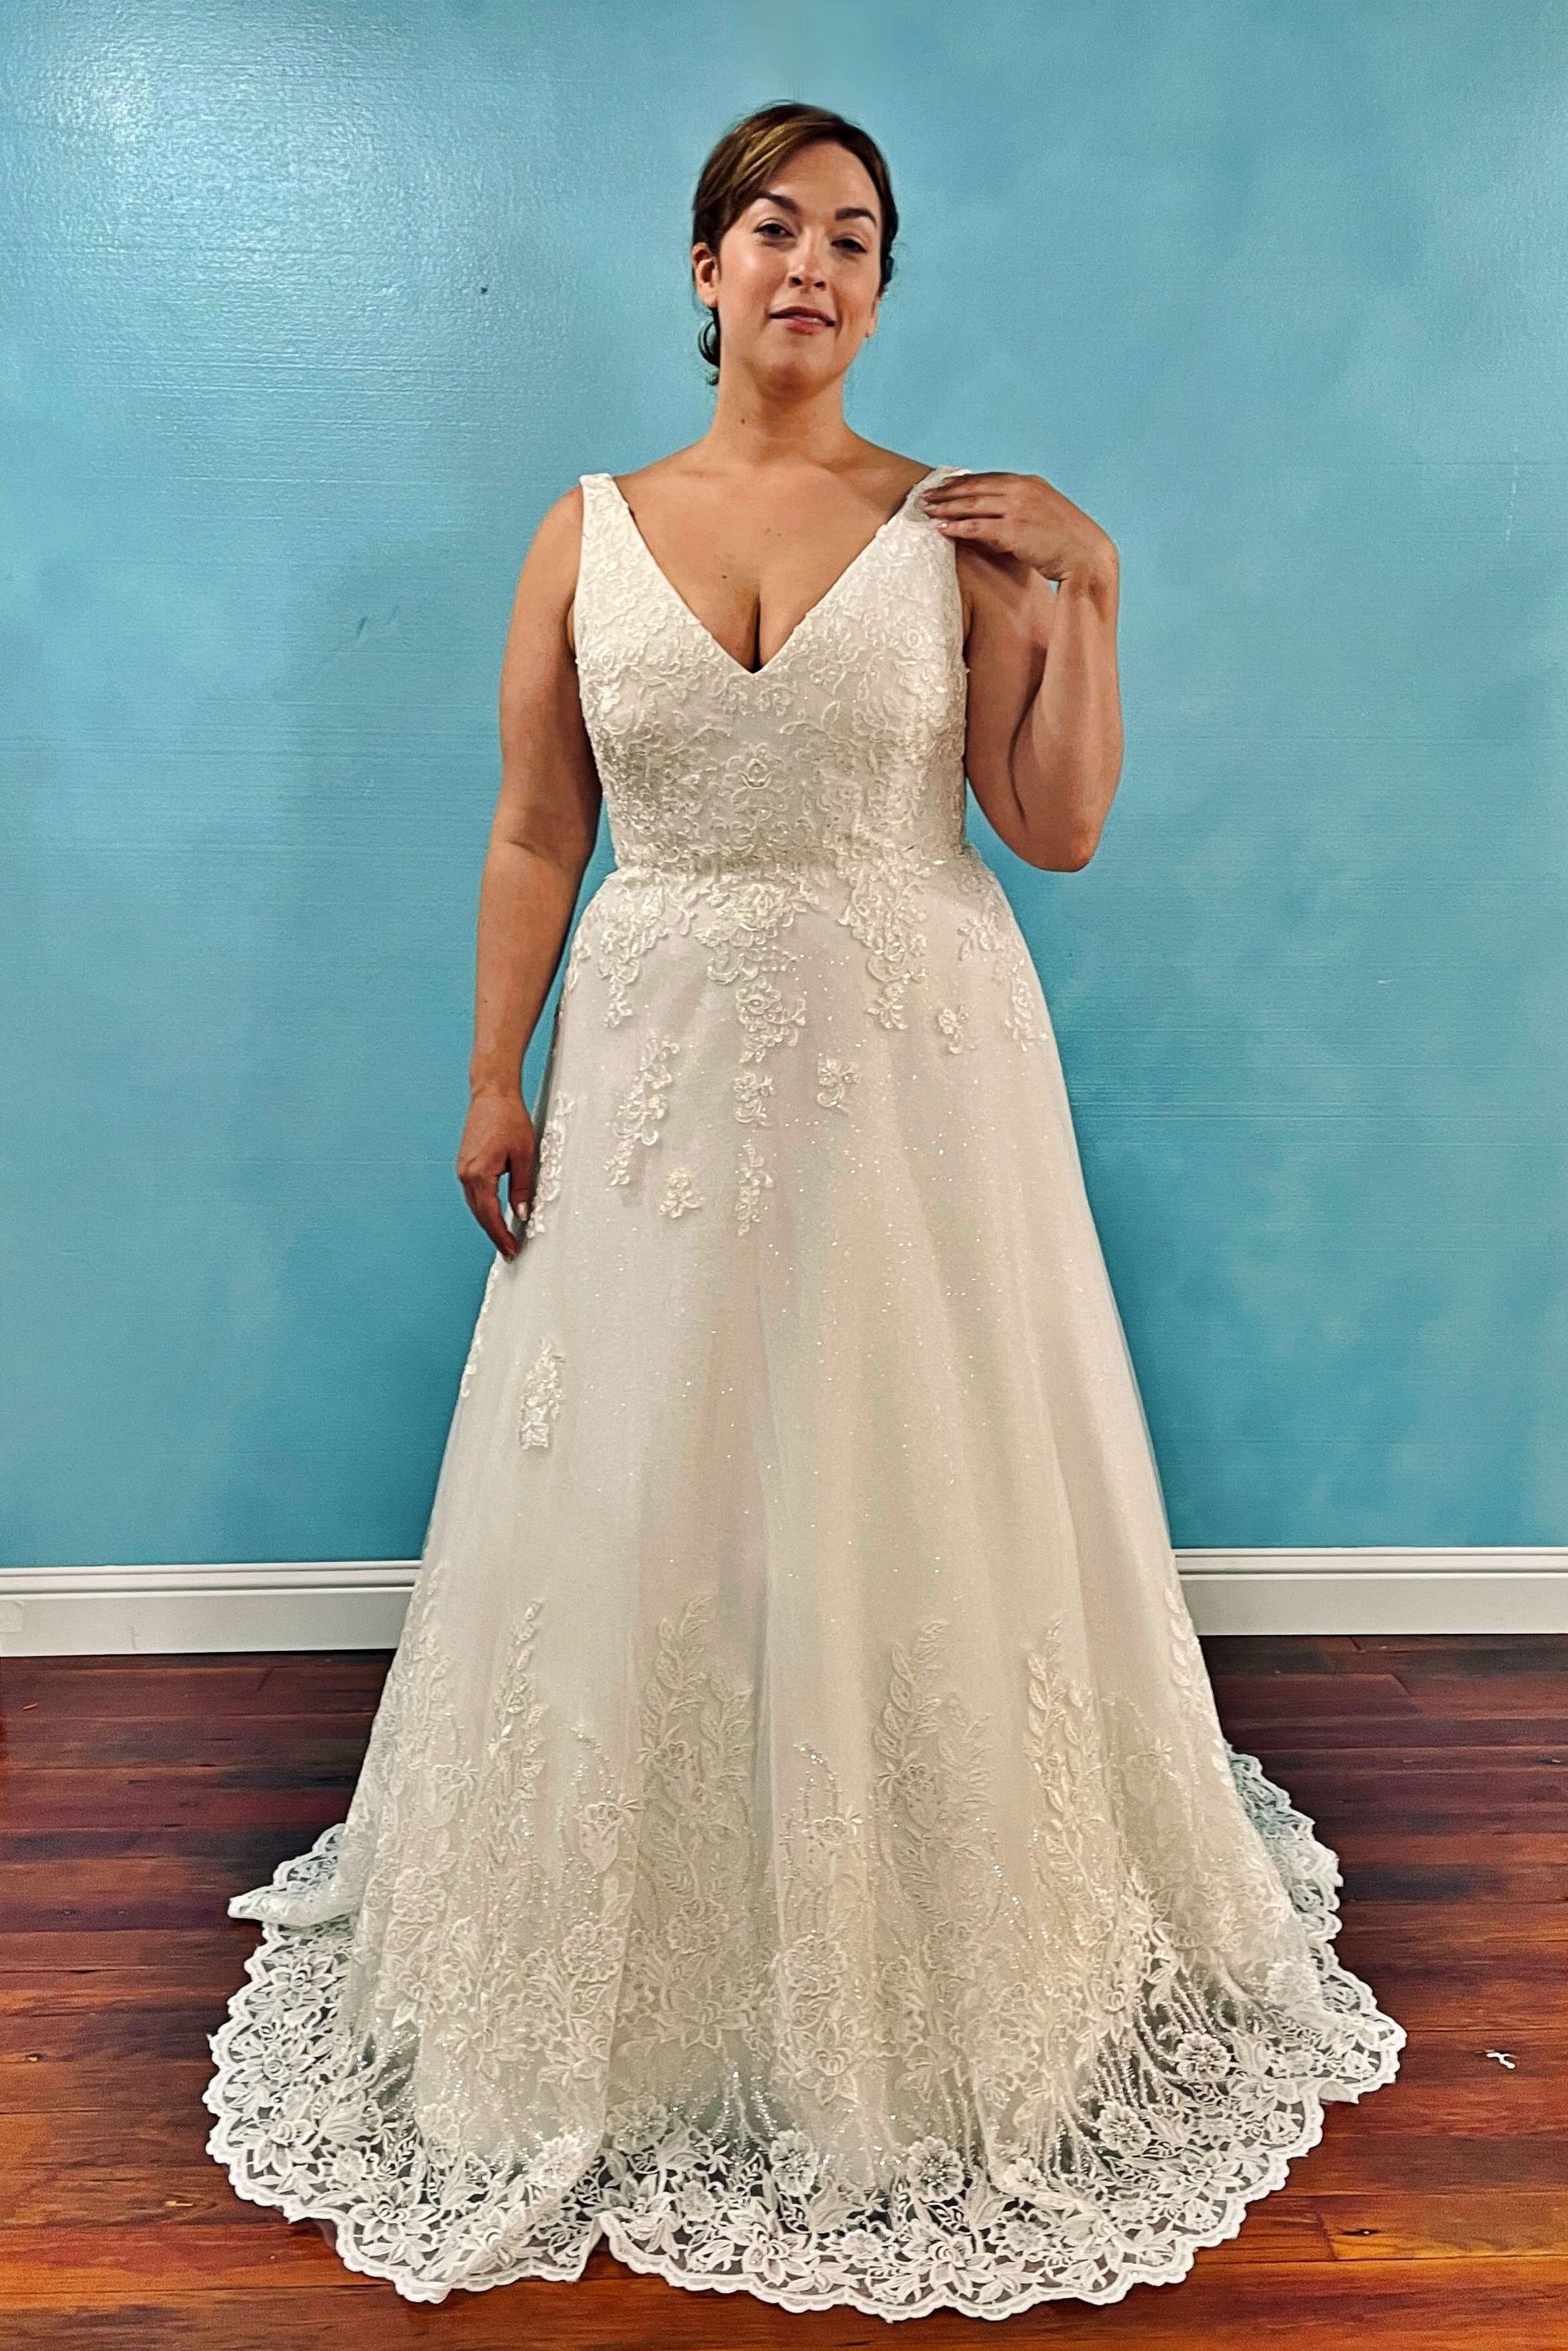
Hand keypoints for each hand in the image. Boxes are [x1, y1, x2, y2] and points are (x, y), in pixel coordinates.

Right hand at [457, 1087, 536, 1258]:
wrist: (493, 1094)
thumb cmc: (509, 1119)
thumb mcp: (524, 1155)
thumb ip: (522, 1188)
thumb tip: (521, 1214)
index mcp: (479, 1174)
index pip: (490, 1215)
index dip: (502, 1235)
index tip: (512, 1250)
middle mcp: (466, 1174)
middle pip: (480, 1214)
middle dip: (495, 1234)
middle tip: (510, 1250)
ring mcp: (463, 1169)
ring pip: (475, 1205)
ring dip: (489, 1222)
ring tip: (504, 1237)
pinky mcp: (465, 1163)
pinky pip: (474, 1193)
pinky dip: (483, 1207)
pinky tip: (494, 1213)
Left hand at [921, 470, 1115, 585]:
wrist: (1088, 557)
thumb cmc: (1069, 544)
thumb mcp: (1046, 517)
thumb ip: (1023, 511)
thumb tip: (1000, 520)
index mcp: (1031, 484)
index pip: (989, 478)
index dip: (964, 482)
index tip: (945, 485)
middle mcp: (1023, 490)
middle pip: (976, 487)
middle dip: (948, 491)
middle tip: (925, 494)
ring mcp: (1018, 509)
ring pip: (972, 504)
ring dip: (946, 507)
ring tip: (926, 510)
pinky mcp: (1014, 530)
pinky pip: (977, 527)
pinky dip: (957, 527)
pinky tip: (941, 529)